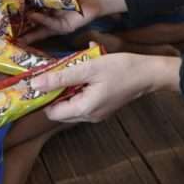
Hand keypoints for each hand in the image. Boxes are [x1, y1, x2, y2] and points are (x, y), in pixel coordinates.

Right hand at [5, 0, 121, 40]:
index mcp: (38, 2)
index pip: (20, 7)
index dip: (10, 10)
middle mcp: (42, 14)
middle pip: (25, 21)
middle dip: (13, 25)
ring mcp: (50, 23)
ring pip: (33, 28)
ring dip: (22, 31)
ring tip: (8, 35)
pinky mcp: (59, 29)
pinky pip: (46, 29)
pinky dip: (37, 26)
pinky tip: (29, 23)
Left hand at [30, 53, 179, 122]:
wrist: (149, 73)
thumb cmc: (121, 69)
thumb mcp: (89, 68)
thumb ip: (61, 77)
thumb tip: (35, 84)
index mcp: (84, 109)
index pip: (52, 112)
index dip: (45, 97)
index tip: (43, 79)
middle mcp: (89, 116)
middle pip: (61, 110)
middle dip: (56, 92)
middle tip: (59, 71)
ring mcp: (97, 114)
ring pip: (72, 104)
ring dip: (69, 88)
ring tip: (75, 70)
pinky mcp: (104, 107)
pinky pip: (83, 101)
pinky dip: (80, 89)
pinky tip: (88, 73)